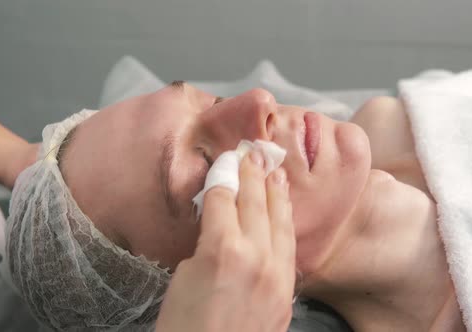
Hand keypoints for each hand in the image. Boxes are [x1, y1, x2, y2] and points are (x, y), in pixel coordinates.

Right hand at [156, 151, 295, 331]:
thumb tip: (221, 223)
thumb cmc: (182, 327)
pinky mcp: (286, 292)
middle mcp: (256, 256)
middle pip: (256, 202)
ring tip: (276, 171)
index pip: (226, 198)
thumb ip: (206, 243)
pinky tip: (284, 212)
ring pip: (279, 221)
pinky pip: (289, 247)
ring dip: (276, 193)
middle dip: (253, 175)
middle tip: (253, 154)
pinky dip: (285, 223)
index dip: (224, 175)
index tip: (227, 160)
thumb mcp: (183, 277)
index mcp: (223, 250)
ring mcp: (277, 274)